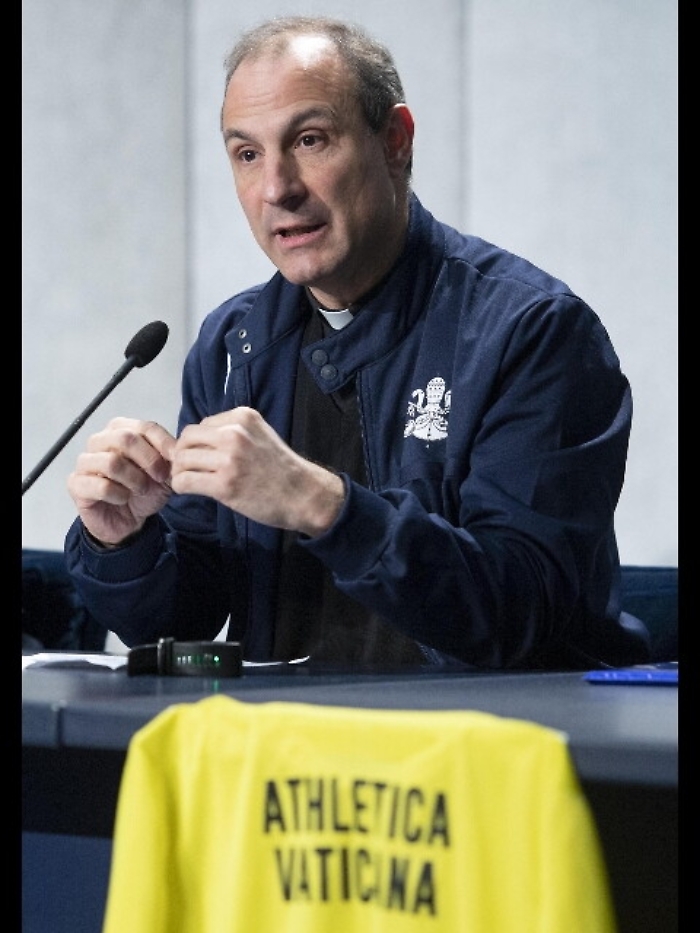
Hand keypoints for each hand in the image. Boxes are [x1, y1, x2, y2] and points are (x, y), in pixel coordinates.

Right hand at [67, 418, 175, 545]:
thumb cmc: (143, 491)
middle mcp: (100, 441)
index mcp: (121, 430)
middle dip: (149, 460)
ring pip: (111, 462)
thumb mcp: (165, 473)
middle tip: (160, 478)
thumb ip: (170, 457)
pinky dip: (119, 495)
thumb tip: (177, 448)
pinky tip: (123, 499)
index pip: (144, 427)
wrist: (130, 521)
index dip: (164, 443)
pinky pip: (101, 486)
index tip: (176, 460)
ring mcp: (85, 462)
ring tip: (141, 490)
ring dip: (134, 479)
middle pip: (125, 439)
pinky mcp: (76, 484)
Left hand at [170, 407, 344, 536]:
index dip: (197, 443)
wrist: (304, 495)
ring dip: (180, 471)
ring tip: (190, 481)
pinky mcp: (224, 484)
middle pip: (187, 438)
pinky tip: (189, 490)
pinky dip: (181, 486)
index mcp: (242, 417)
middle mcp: (234, 433)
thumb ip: (233, 432)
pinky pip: (184, 481)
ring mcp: (229, 459)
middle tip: (189, 469)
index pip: (201, 424)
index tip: (203, 458)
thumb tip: (199, 441)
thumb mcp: (260, 435)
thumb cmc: (282, 469)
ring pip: (182, 459)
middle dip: (183, 454)